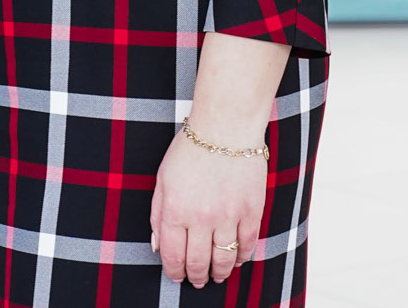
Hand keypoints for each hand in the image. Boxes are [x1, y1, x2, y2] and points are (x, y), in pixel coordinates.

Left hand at [149, 123, 265, 288]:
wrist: (226, 126)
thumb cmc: (191, 149)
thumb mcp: (162, 178)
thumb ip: (157, 214)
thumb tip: (157, 245)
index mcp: (175, 209)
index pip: (172, 255)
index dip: (174, 271)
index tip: (176, 276)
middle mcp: (200, 218)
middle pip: (197, 262)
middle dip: (196, 277)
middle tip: (197, 281)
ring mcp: (228, 216)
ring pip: (223, 260)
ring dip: (219, 273)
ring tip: (217, 276)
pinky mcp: (251, 212)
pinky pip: (247, 245)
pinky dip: (241, 258)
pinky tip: (236, 260)